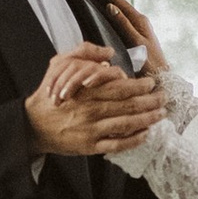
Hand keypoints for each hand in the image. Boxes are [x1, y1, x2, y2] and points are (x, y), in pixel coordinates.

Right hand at [26, 45, 163, 158]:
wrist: (33, 124)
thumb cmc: (50, 93)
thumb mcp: (59, 64)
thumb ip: (83, 53)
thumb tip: (109, 53)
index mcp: (87, 90)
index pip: (120, 86)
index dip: (139, 85)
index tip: (151, 83)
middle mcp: (92, 109)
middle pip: (128, 104)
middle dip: (151, 101)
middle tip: (164, 97)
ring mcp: (92, 129)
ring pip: (126, 124)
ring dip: (147, 119)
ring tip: (161, 114)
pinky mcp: (90, 146)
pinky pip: (117, 144)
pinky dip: (133, 140)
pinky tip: (145, 134)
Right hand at [82, 0, 163, 73]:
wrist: (161, 78)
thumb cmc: (150, 64)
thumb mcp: (135, 43)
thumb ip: (123, 25)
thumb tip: (110, 6)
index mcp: (140, 20)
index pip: (119, 2)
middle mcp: (140, 21)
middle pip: (119, 4)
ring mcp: (139, 28)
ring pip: (120, 11)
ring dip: (107, 3)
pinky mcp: (137, 36)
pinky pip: (121, 20)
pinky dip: (111, 14)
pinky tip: (105, 15)